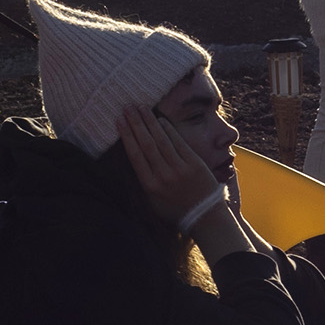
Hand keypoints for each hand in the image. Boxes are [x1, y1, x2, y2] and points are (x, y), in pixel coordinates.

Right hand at [118, 101, 243, 249]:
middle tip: (127, 107)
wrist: (204, 217)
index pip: (135, 155)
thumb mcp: (153, 201)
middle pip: (146, 144)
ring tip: (141, 107)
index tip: (119, 121)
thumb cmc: (176, 210)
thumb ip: (143, 181)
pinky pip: (178, 142)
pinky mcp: (194, 163)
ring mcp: (179, 168)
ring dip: (149, 121)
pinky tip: (160, 119)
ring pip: (161, 140)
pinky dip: (169, 129)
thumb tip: (133, 157)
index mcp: (150, 186)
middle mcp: (163, 176)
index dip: (126, 136)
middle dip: (135, 123)